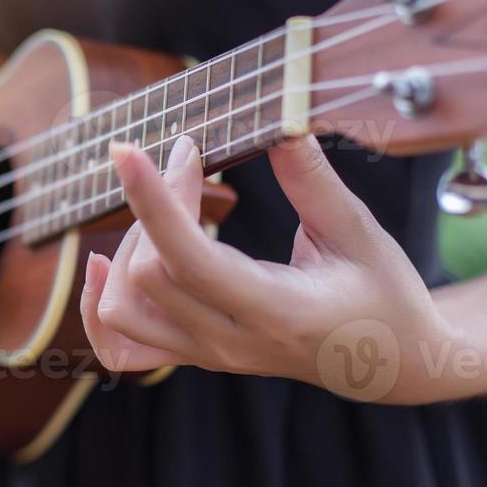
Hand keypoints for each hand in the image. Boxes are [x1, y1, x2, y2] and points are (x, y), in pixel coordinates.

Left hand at [79, 133, 460, 404]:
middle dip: (155, 203)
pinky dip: (97, 305)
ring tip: (166, 206)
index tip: (131, 149)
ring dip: (126, 249)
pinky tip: (103, 262)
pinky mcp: (193, 357)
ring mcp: (208, 356)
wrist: (389, 363)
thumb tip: (282, 123)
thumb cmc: (382, 292)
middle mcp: (232, 342)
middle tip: (187, 157)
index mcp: (278, 312)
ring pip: (122, 312)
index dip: (153, 200)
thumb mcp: (358, 231)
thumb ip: (314, 180)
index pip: (188, 261)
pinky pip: (120, 347)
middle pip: (147, 276)